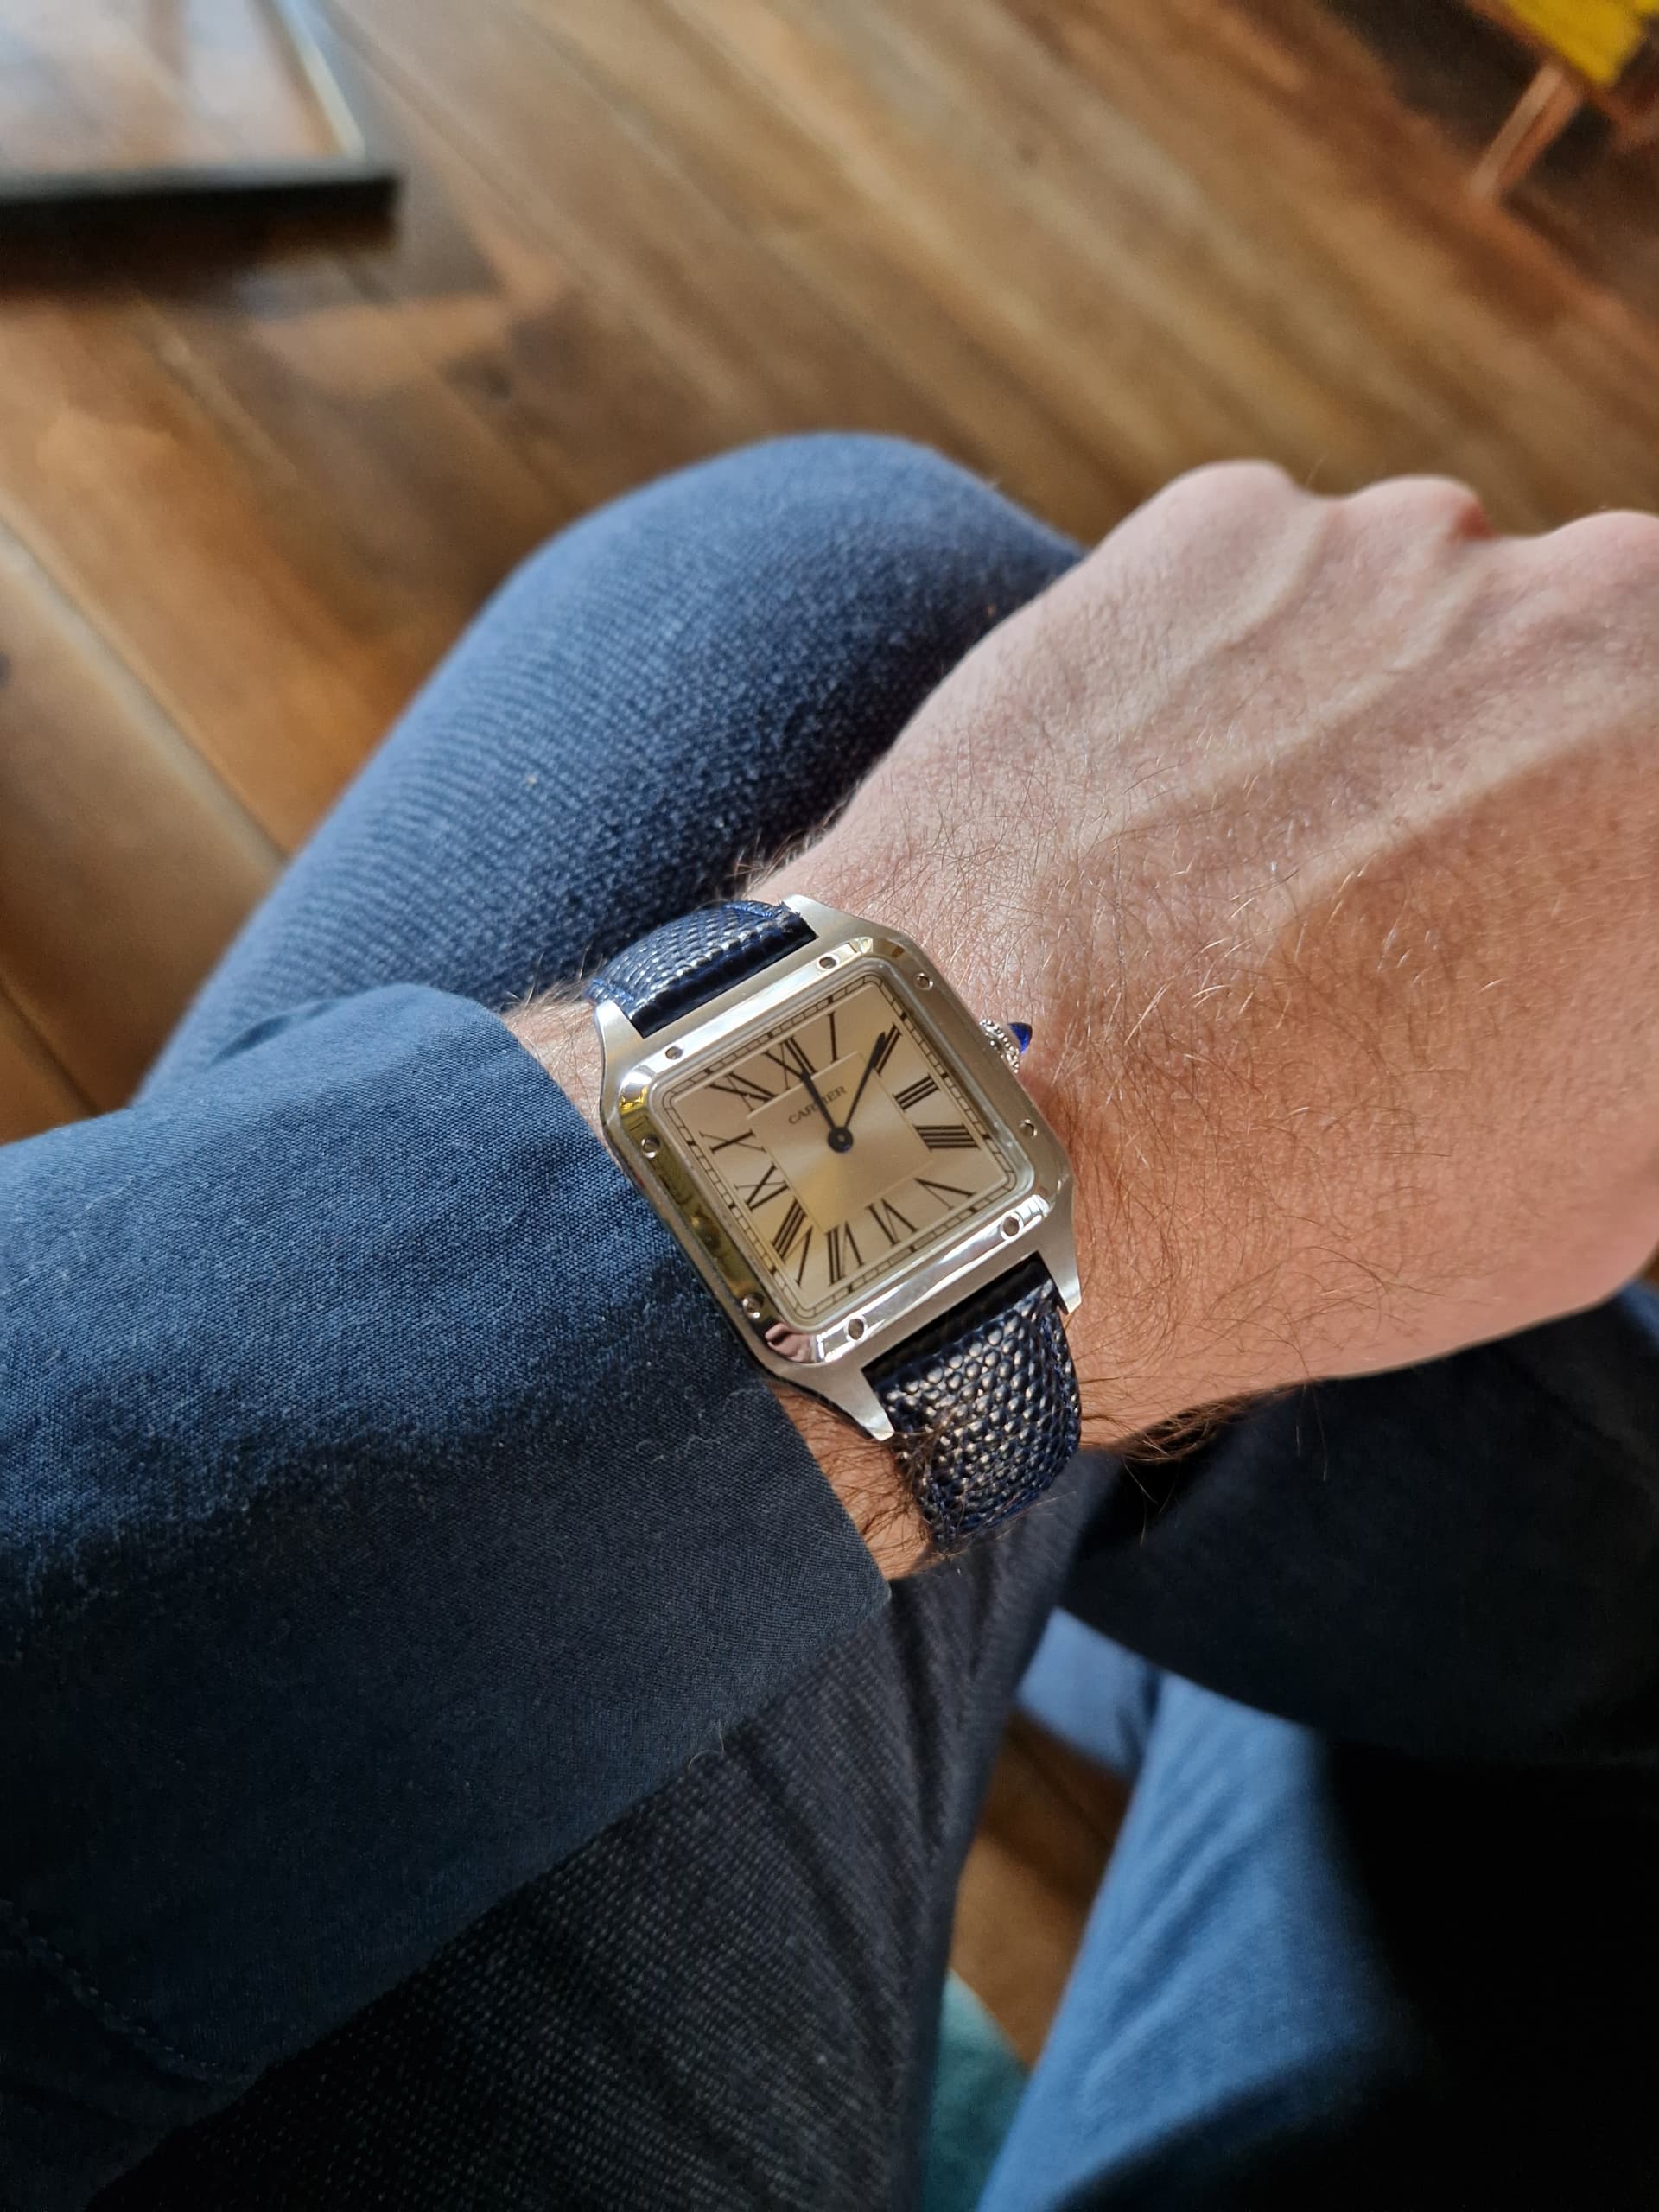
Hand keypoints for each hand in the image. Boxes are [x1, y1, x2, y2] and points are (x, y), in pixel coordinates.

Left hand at [761, 465, 1658, 1445]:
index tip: (1549, 939)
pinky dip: (1237, 687)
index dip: (1601, 885)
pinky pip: (1272, 594)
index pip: (1655, 802)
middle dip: (1533, 787)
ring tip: (1258, 892)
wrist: (994, 1139)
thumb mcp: (1602, 1178)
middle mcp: (1602, 614)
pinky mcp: (1222, 528)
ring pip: (1434, 626)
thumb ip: (1645, 1014)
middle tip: (1424, 926)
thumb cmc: (1313, 1208)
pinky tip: (1158, 822)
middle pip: (1594, 684)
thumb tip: (1610, 942)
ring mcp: (1403, 549)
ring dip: (1384, 729)